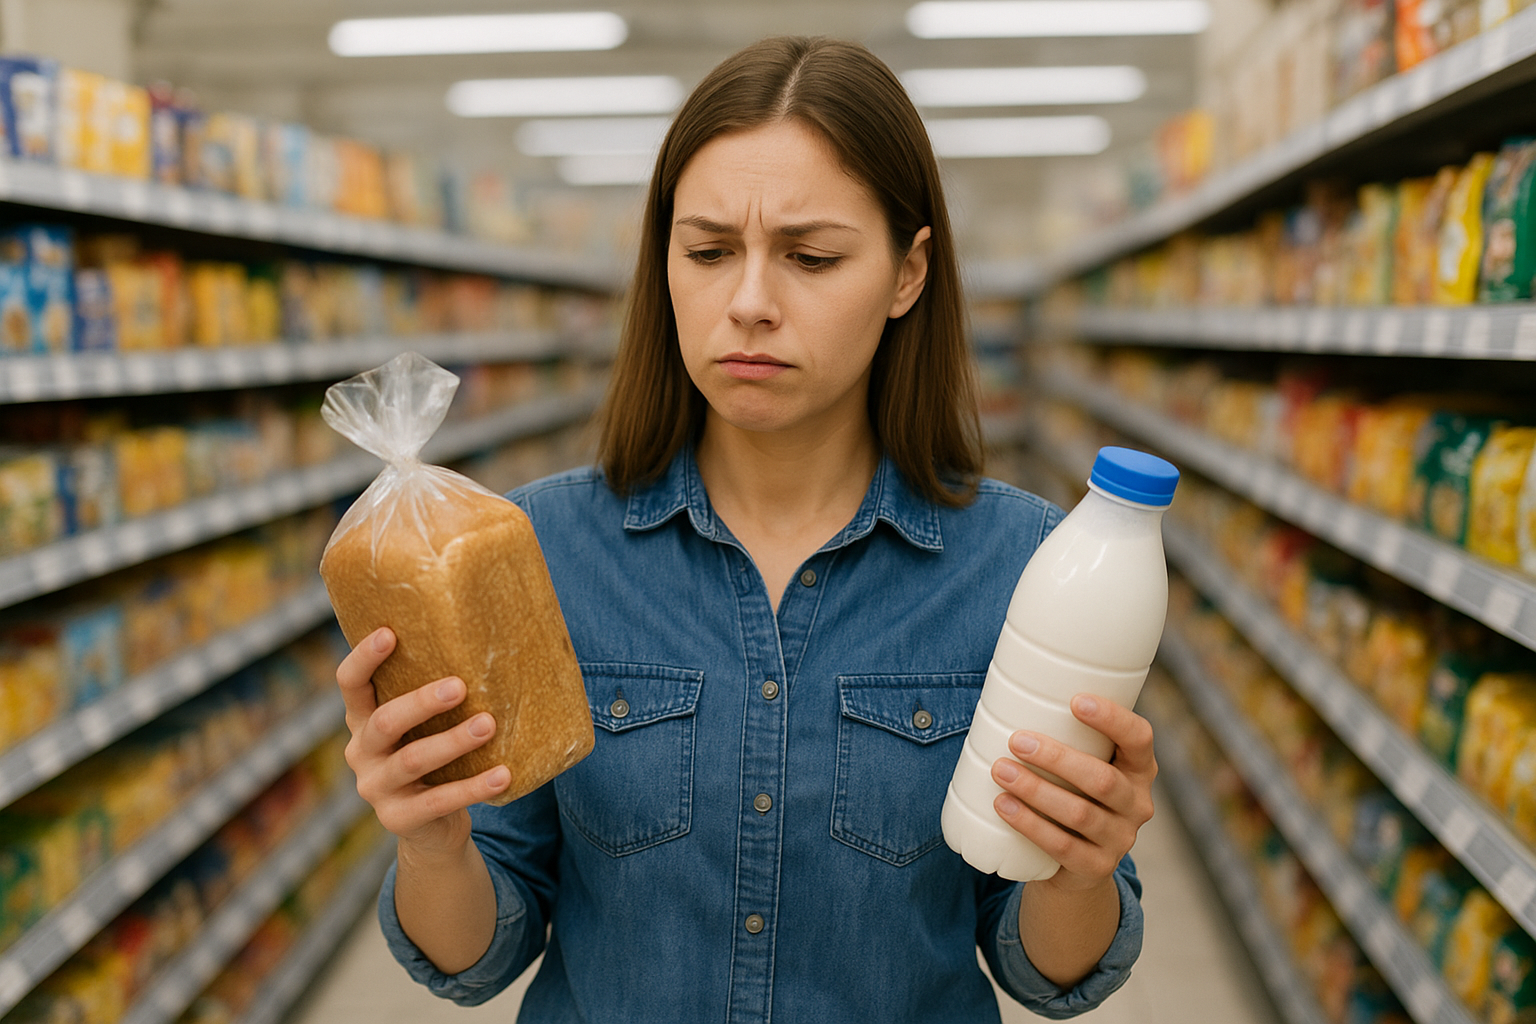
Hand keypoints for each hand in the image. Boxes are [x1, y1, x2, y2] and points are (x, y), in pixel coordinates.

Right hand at [336, 627, 512, 855]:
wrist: (431, 828)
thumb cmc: (435, 756)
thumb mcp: (423, 727)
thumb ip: (434, 697)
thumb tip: (486, 644)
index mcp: (363, 720)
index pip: (350, 684)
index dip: (364, 658)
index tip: (390, 632)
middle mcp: (361, 752)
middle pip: (385, 721)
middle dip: (422, 702)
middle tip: (460, 686)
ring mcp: (376, 788)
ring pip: (413, 759)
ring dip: (453, 741)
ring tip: (488, 725)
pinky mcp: (398, 819)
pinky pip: (438, 801)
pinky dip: (473, 787)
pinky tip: (502, 774)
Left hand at [989, 694, 1156, 893]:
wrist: (1078, 866)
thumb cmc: (1073, 795)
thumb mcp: (1081, 766)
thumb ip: (1066, 735)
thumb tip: (1009, 690)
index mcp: (1138, 769)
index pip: (1139, 738)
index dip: (1112, 719)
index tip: (1074, 700)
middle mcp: (1137, 804)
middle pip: (1103, 779)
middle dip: (1056, 758)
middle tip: (1016, 740)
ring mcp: (1120, 839)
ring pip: (1079, 813)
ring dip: (1036, 790)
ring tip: (1000, 771)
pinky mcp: (1096, 867)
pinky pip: (1062, 846)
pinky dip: (1029, 824)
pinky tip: (1003, 806)